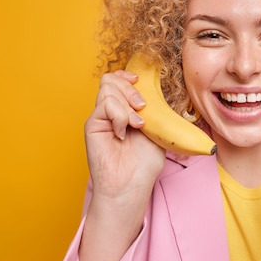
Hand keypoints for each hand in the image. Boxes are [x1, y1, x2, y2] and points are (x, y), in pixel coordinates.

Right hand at [84, 70, 164, 199]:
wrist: (131, 184)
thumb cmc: (145, 162)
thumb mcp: (159, 128)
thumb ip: (158, 107)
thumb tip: (168, 87)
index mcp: (125, 108)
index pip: (119, 79)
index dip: (128, 75)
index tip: (141, 81)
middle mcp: (110, 110)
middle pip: (111, 79)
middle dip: (131, 88)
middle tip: (143, 107)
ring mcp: (100, 117)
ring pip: (108, 87)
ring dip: (127, 103)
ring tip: (137, 124)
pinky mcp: (92, 125)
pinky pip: (105, 105)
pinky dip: (119, 115)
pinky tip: (123, 132)